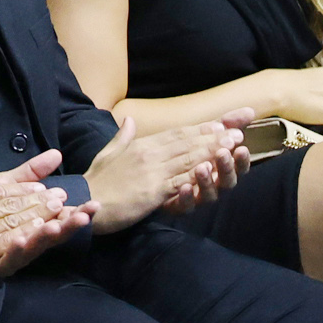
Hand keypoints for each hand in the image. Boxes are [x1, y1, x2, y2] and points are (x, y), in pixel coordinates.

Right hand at [0, 149, 86, 297]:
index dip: (19, 187)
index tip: (38, 184)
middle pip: (8, 203)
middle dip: (36, 197)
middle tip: (59, 194)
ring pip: (11, 219)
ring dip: (38, 212)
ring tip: (59, 207)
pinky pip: (6, 242)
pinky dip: (25, 234)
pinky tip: (41, 229)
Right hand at [80, 115, 241, 229]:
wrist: (84, 202)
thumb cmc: (96, 181)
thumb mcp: (109, 154)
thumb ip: (123, 137)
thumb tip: (130, 120)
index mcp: (141, 145)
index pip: (177, 133)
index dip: (201, 128)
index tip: (221, 124)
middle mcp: (149, 154)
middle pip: (188, 141)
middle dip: (214, 135)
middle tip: (238, 131)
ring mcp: (152, 171)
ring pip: (188, 157)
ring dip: (213, 150)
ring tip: (234, 144)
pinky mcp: (153, 191)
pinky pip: (181, 180)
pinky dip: (200, 174)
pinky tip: (216, 170)